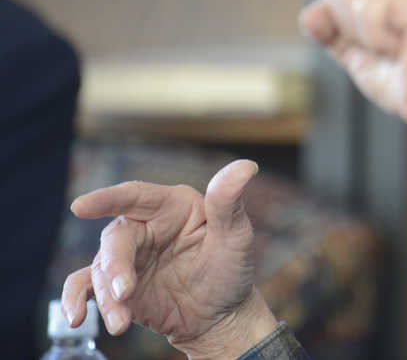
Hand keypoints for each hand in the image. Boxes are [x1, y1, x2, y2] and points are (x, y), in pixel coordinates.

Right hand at [61, 160, 277, 358]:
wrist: (221, 316)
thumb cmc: (231, 270)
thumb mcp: (236, 238)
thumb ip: (230, 204)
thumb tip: (246, 166)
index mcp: (173, 206)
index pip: (136, 196)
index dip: (107, 199)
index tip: (81, 206)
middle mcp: (146, 226)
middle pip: (116, 238)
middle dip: (116, 266)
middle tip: (125, 293)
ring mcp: (129, 256)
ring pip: (101, 267)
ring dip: (106, 296)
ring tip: (121, 322)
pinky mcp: (116, 284)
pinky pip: (86, 286)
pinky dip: (76, 300)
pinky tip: (76, 317)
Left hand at [299, 0, 406, 167]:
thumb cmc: (405, 81)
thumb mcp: (356, 51)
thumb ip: (330, 28)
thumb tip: (310, 14)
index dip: (342, 19)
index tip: (382, 41)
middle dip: (350, 25)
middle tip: (391, 47)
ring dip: (365, 34)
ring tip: (401, 48)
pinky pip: (366, 9)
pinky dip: (376, 40)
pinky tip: (406, 48)